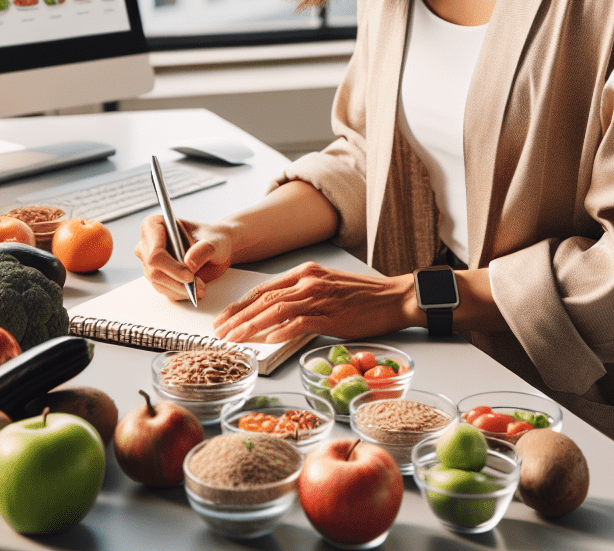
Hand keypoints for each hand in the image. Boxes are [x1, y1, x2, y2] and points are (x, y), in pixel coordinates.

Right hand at [134, 214, 232, 301]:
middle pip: (154, 271)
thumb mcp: (215, 241)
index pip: (155, 253)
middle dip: (178, 282)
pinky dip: (180, 293)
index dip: (171, 267)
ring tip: (201, 286)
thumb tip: (189, 263)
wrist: (217, 249)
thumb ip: (204, 249)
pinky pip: (164, 290)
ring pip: (158, 283)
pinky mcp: (156, 276)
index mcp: (155, 225)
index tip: (190, 275)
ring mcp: (149, 262)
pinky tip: (194, 288)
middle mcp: (148, 244)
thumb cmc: (213, 239)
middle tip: (200, 285)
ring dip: (181, 289)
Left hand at [212, 261, 415, 343]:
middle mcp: (308, 281)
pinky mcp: (331, 315)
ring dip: (251, 326)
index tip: (224, 319)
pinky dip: (280, 331)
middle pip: (264, 299)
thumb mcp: (327, 289)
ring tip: (234, 339)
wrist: (394, 298)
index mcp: (305, 273)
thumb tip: (274, 319)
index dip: (241, 305)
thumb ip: (301, 298)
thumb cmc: (362, 297)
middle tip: (219, 331)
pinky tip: (267, 341)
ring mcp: (319, 297)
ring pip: (276, 310)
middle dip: (238, 316)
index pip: (264, 289)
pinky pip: (299, 322)